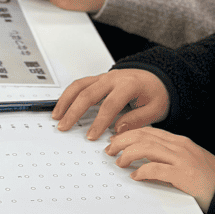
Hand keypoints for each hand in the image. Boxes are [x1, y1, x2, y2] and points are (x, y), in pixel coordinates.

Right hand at [52, 69, 170, 139]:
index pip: (110, 104)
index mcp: (129, 84)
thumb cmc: (156, 93)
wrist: (157, 77)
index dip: (99, 122)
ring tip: (57, 116)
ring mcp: (103, 77)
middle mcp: (113, 78)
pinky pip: (79, 84)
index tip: (91, 136)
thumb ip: (136, 120)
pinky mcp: (98, 79)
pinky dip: (68, 95)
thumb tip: (118, 130)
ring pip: (79, 86)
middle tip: (64, 126)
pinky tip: (61, 106)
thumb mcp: (155, 109)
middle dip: (74, 112)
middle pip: (88, 94)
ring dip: (65, 101)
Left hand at [105, 127, 214, 211]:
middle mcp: (180, 146)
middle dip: (122, 141)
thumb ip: (165, 159)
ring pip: (147, 147)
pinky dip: (142, 171)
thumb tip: (139, 164)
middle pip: (143, 136)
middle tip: (109, 150)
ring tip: (118, 162)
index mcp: (179, 142)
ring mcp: (183, 159)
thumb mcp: (185, 163)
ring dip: (128, 154)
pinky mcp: (184, 175)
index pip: (148, 131)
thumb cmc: (208, 180)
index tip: (114, 140)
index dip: (128, 133)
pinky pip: (156, 168)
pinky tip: (134, 176)